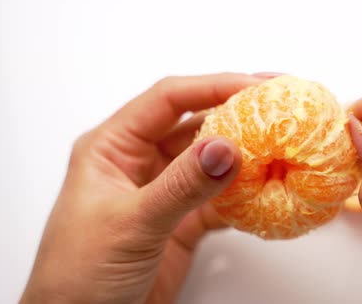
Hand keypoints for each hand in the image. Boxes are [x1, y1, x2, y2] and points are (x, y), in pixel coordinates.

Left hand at [20, 73, 265, 303]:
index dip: (213, 86)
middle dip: (237, 112)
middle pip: (196, 123)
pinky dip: (246, 194)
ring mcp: (164, 191)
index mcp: (113, 147)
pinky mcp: (182, 221)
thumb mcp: (131, 224)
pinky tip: (268, 189)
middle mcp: (140, 163)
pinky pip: (221, 198)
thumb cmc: (78, 275)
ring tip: (282, 143)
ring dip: (246, 154)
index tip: (255, 87)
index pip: (168, 100)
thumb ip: (181, 186)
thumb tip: (227, 147)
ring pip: (211, 160)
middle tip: (278, 104)